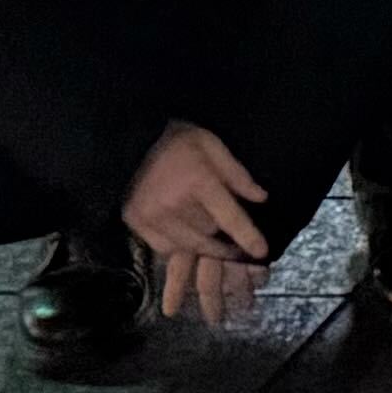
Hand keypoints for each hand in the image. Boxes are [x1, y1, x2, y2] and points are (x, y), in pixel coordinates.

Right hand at [120, 120, 268, 323]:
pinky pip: (165, 248)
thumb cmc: (177, 141)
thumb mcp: (213, 146)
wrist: (130, 142)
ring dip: (204, 246)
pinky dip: (179, 246)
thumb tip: (260, 198)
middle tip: (234, 240)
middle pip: (210, 235)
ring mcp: (152, 216)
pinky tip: (187, 237)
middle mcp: (174, 204)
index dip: (248, 236)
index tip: (261, 252)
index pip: (230, 217)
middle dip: (224, 237)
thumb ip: (237, 175)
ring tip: (215, 244)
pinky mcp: (136, 223)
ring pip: (189, 246)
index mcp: (198, 182)